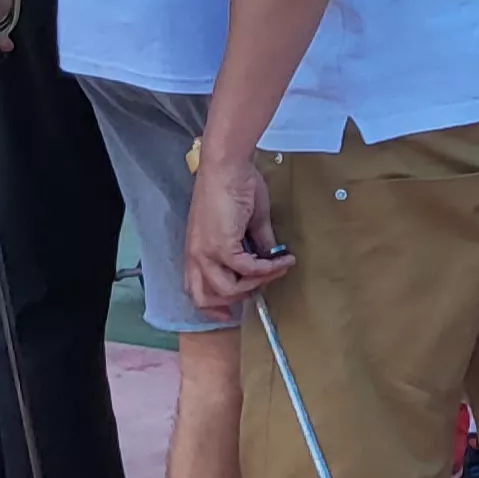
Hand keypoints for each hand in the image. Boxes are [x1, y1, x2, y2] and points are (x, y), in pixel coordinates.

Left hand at [179, 153, 291, 315]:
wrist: (227, 168)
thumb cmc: (234, 185)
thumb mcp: (246, 220)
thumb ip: (255, 242)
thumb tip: (270, 255)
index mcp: (195, 250)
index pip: (195, 289)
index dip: (212, 305)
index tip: (232, 310)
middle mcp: (195, 256)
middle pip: (204, 298)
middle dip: (235, 301)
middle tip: (261, 289)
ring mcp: (206, 253)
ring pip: (227, 290)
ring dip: (258, 283)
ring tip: (279, 268)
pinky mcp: (221, 247)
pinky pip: (247, 270)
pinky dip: (268, 268)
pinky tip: (283, 260)